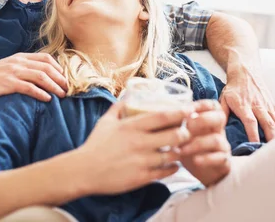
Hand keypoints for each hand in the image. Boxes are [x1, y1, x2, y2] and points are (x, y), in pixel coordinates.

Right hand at [0, 53, 67, 102]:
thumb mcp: (8, 67)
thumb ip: (23, 68)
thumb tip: (41, 76)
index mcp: (20, 57)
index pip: (46, 58)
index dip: (58, 68)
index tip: (65, 78)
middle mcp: (18, 62)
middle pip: (47, 67)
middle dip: (61, 78)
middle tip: (68, 89)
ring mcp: (13, 72)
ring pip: (41, 76)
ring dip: (54, 86)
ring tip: (62, 95)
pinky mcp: (8, 84)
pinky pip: (29, 88)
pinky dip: (41, 93)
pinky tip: (48, 100)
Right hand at [75, 103, 191, 195]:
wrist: (84, 170)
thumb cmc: (95, 144)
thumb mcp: (105, 121)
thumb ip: (118, 107)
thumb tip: (128, 96)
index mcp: (132, 126)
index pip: (162, 116)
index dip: (180, 112)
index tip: (190, 110)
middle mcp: (140, 142)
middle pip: (174, 136)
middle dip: (186, 133)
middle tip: (188, 132)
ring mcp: (142, 161)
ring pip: (173, 155)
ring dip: (181, 151)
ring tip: (182, 149)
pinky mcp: (142, 177)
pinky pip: (166, 172)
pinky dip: (173, 168)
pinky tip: (173, 165)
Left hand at [179, 100, 230, 186]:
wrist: (205, 172)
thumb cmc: (191, 147)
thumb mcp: (185, 134)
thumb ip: (179, 123)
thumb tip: (162, 113)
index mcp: (209, 120)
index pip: (212, 106)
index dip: (201, 104)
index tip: (187, 109)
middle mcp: (218, 131)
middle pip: (219, 117)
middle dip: (202, 119)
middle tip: (186, 127)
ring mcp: (222, 146)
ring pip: (216, 139)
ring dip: (197, 143)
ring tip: (181, 149)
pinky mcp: (223, 162)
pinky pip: (219, 158)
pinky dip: (206, 159)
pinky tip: (195, 161)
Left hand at [221, 50, 274, 141]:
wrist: (246, 72)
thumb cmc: (233, 88)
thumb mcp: (223, 98)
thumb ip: (222, 113)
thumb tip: (218, 127)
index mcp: (243, 106)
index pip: (251, 122)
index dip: (253, 135)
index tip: (254, 147)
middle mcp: (257, 106)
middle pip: (267, 125)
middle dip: (269, 140)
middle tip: (269, 152)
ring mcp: (266, 105)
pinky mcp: (272, 104)